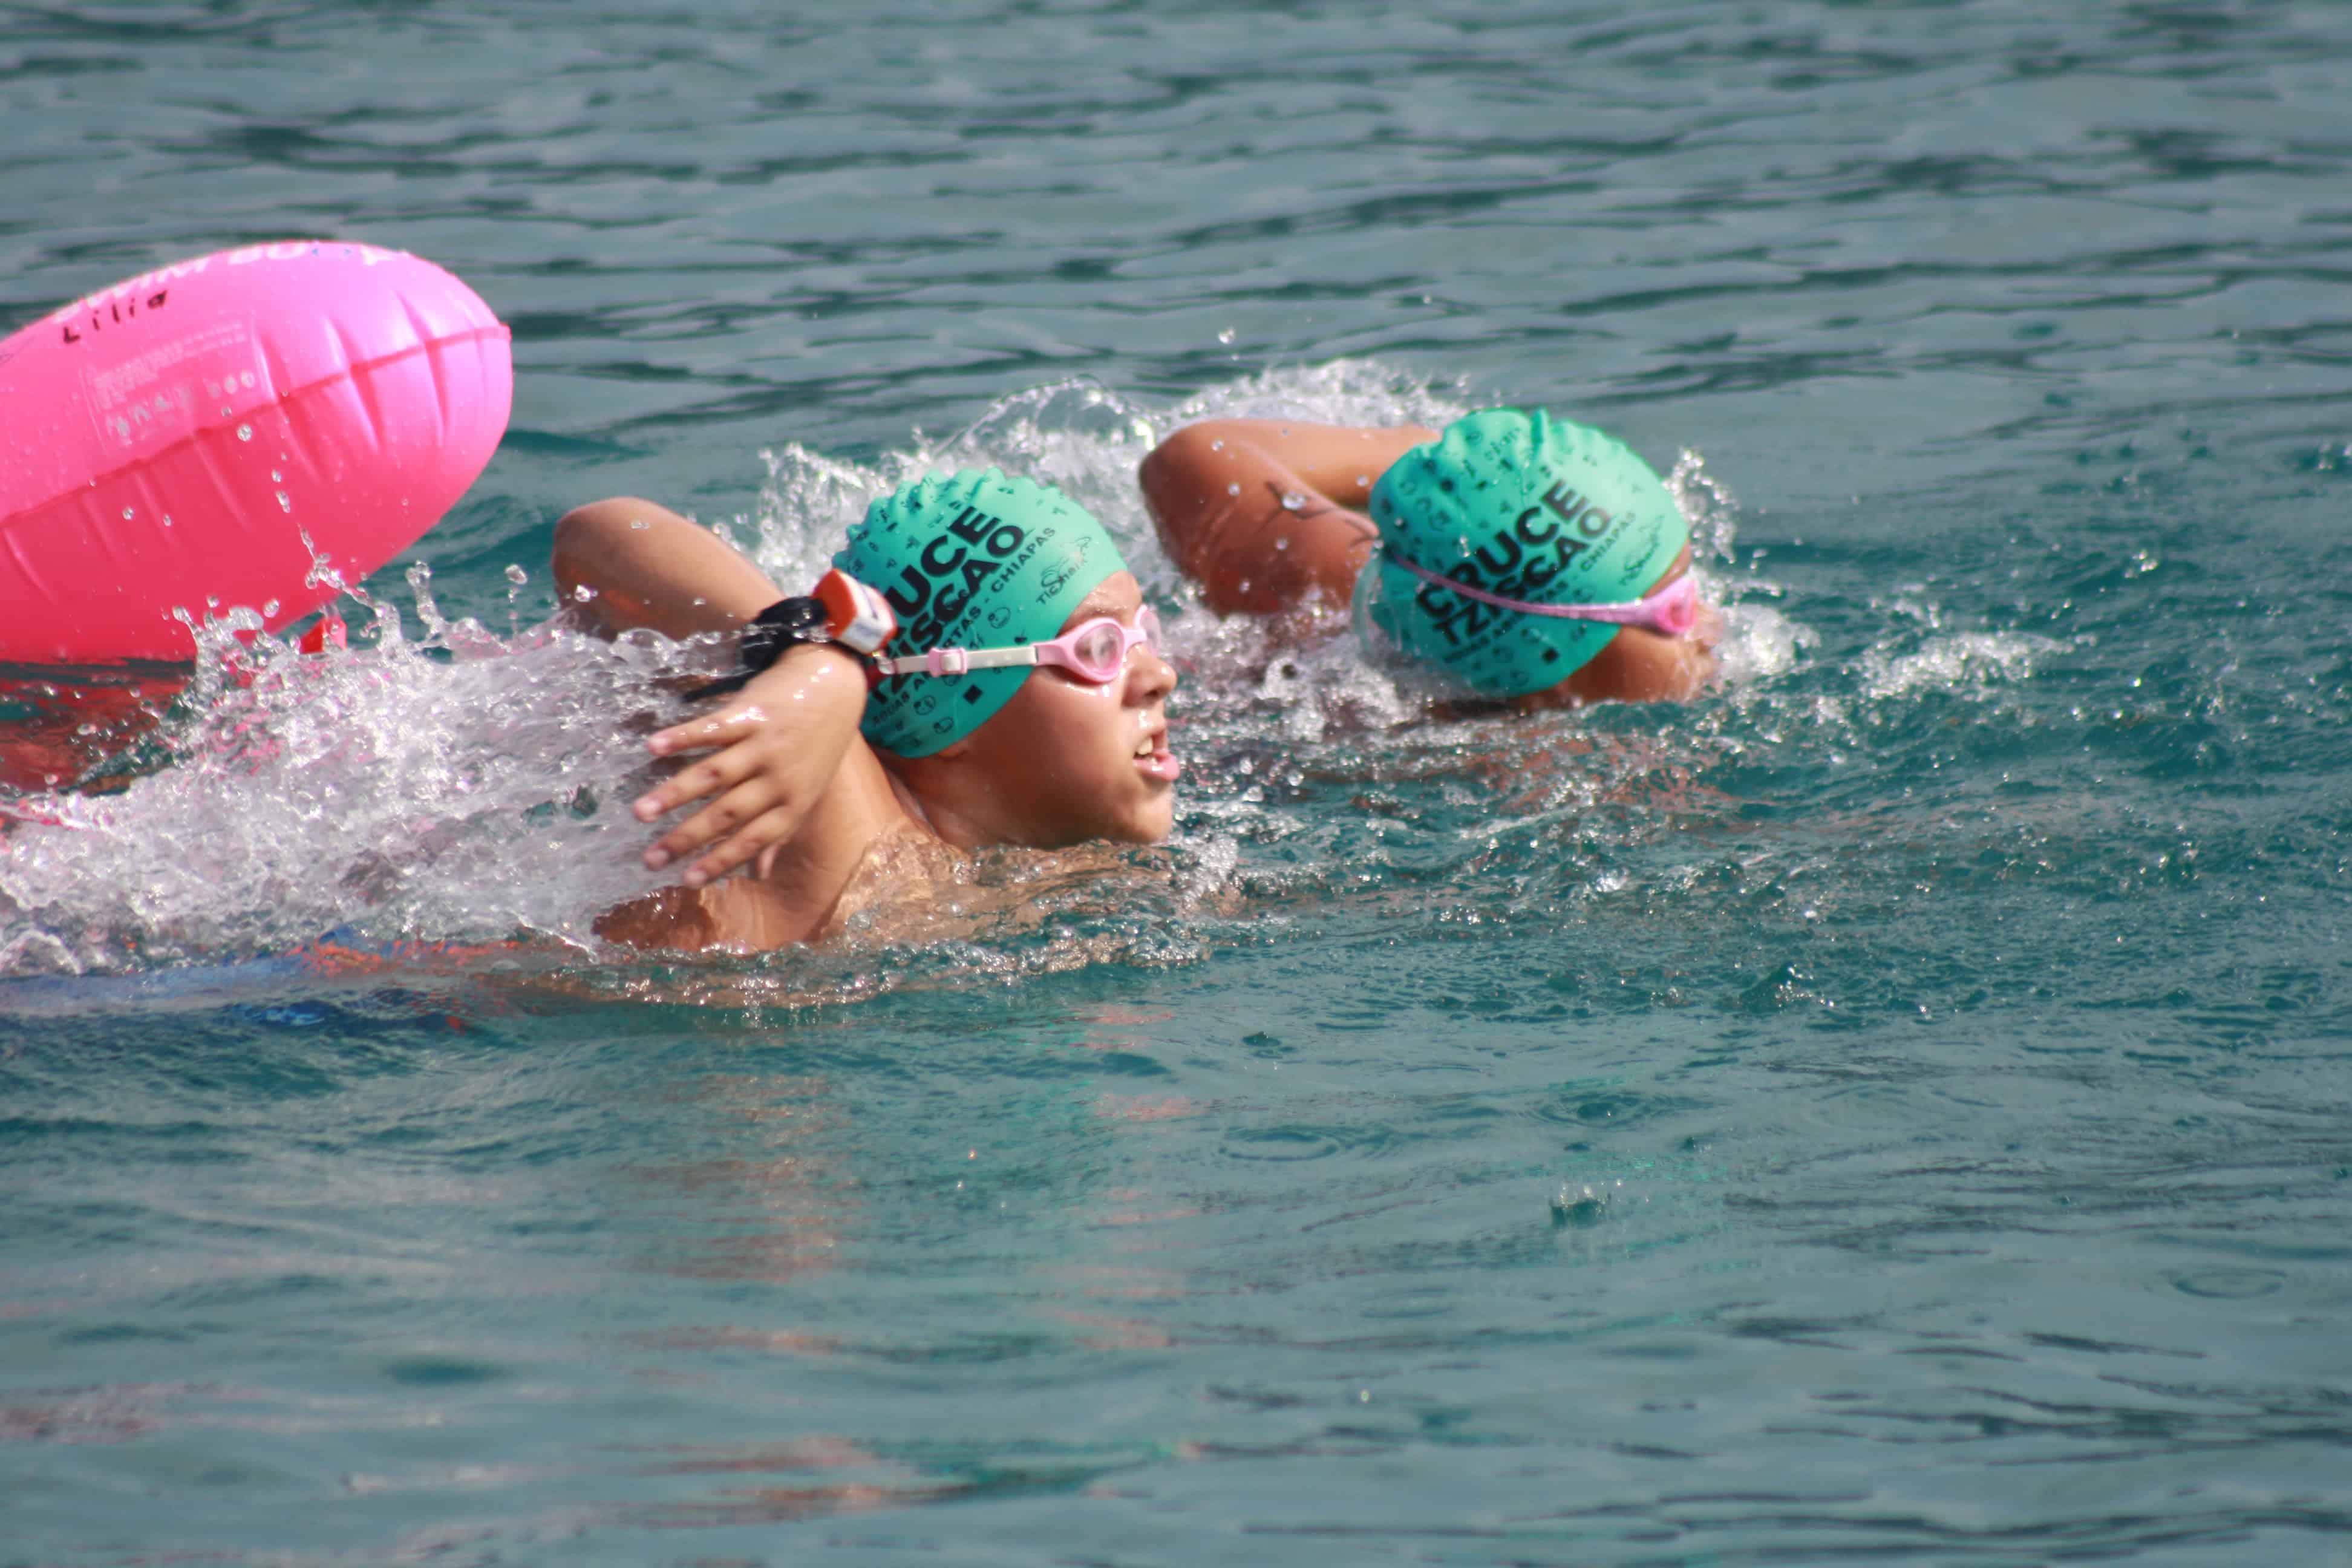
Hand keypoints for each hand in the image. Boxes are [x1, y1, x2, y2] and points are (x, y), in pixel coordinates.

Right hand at [629, 644, 865, 885]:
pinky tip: (653, 747)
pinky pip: (713, 728)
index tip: (686, 880)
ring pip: (714, 775)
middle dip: (686, 838)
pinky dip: (683, 737)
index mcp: (792, 804)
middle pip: (726, 813)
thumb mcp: (809, 794)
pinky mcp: (751, 713)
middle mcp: (778, 778)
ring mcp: (764, 745)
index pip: (751, 840)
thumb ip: (779, 833)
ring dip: (674, 794)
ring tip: (640, 812)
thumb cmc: (818, 748)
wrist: (835, 687)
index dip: (719, 861)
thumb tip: (757, 875)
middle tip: (649, 858)